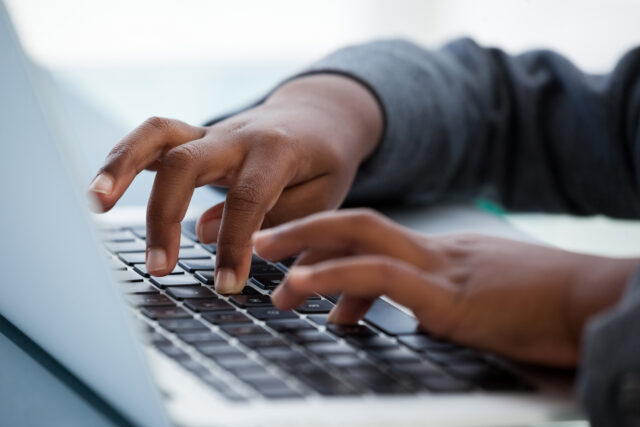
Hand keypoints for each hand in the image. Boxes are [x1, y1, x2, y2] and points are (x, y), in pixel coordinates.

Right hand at [87, 75, 382, 292]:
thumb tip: (205, 233)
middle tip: (159, 268)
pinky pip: (152, 139)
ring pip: (157, 134)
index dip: (234, 244)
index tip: (227, 284)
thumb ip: (271, 216)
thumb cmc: (324, 163)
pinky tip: (101, 191)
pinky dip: (123, 160)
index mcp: (278, 151)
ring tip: (94, 205)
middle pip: (186, 162)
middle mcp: (238, 136)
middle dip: (166, 216)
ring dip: (120, 167)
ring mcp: (212, 132)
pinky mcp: (196, 137)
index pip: (247, 198)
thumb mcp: (321, 195)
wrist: (319, 117)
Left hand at [253, 209, 638, 366]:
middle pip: (356, 220)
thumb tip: (375, 318)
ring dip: (306, 245)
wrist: (595, 302)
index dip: (327, 245)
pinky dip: (335, 276)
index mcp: (439, 255)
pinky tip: (300, 285)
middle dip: (303, 228)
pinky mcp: (450, 295)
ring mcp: (440, 269)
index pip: (372, 237)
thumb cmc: (543, 309)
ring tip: (263, 261)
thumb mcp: (476, 304)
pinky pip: (381, 275)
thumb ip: (426, 304)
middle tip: (260, 242)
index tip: (293, 266)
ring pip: (360, 236)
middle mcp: (433, 252)